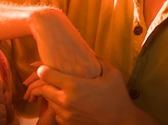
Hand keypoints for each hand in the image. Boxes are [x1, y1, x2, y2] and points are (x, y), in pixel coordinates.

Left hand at [27, 57, 160, 124]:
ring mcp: (66, 114)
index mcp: (74, 86)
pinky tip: (69, 104)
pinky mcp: (68, 124)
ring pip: (49, 102)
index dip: (44, 70)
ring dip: (53, 96)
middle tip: (54, 80)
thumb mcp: (112, 74)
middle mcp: (66, 101)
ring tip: (63, 91)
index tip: (47, 68)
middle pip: (43, 89)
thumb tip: (88, 50)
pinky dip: (59, 108)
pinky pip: (56, 113)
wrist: (123, 123)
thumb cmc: (118, 97)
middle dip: (46, 84)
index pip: (45, 75)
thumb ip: (98, 60)